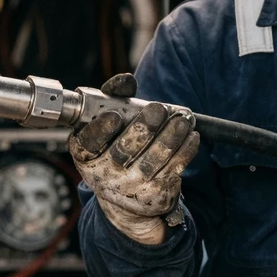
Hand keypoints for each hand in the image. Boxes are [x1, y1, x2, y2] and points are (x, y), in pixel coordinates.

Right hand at [69, 73, 199, 244]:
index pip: (87, 143)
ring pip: (151, 163)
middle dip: (143, 129)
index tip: (114, 116)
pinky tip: (191, 137)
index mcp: (85, 155)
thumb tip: (126, 80)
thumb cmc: (112, 148)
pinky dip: (184, 153)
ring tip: (182, 120)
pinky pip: (171, 172)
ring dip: (169, 139)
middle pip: (123, 152)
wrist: (122, 196)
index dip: (100, 130)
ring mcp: (128, 188)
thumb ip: (113, 99)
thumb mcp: (105, 126)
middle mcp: (103, 174)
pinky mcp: (152, 196)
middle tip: (159, 109)